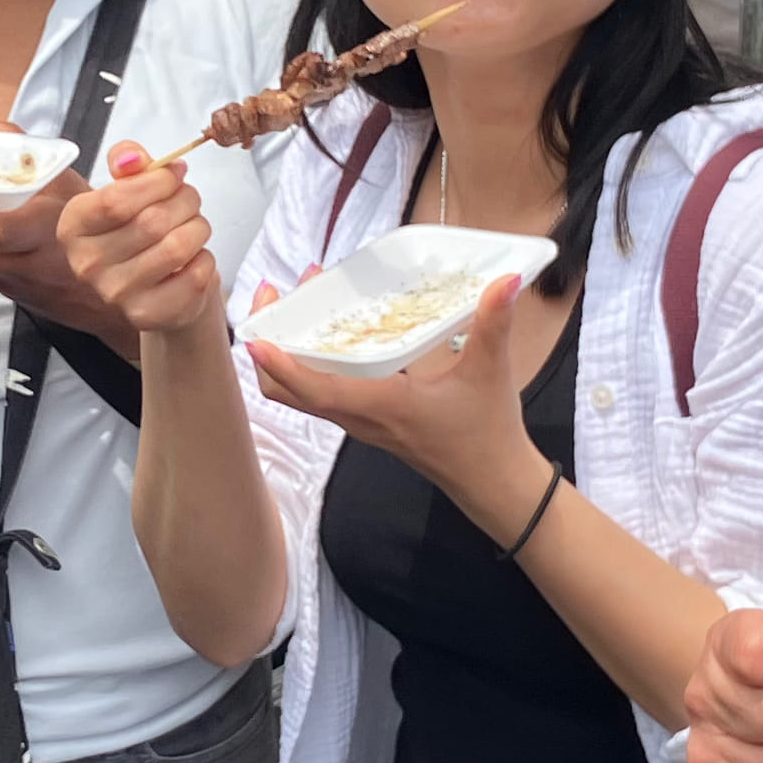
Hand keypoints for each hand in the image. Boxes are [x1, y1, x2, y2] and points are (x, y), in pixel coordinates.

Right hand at [63, 144, 226, 342]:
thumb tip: (131, 158)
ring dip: (198, 228)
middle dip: (185, 201)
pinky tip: (193, 259)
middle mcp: (86, 264)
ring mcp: (115, 294)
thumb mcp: (127, 189)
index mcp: (73, 226)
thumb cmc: (139, 230)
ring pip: (177, 246)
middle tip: (190, 200)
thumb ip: (127, 162)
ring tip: (194, 227)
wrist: (155, 285)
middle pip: (152, 221)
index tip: (174, 174)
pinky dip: (205, 260)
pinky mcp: (148, 315)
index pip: (117, 200)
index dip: (157, 181)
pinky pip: (195, 276)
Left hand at [247, 273, 546, 518]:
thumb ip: (494, 323)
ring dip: (286, 353)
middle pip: (290, 393)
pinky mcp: (366, 422)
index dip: (282, 367)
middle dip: (269, 350)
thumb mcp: (491, 371)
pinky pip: (320, 395)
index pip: (318, 392)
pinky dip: (307, 364)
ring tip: (296, 302)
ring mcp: (360, 423)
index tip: (256, 339)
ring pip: (301, 395)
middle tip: (273, 299)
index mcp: (383, 406)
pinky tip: (327, 329)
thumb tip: (507, 280)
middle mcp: (361, 418)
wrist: (490, 482)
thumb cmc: (487, 433)